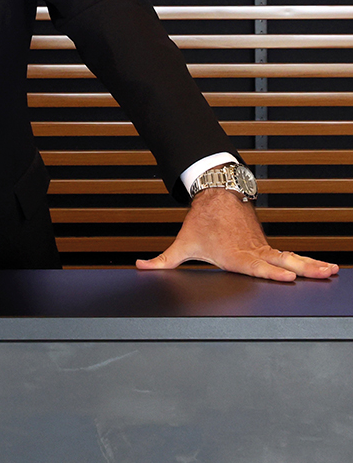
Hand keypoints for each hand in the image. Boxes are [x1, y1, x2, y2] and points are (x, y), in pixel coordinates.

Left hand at [136, 187, 338, 280]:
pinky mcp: (267, 245)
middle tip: (321, 273)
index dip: (271, 272)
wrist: (215, 195)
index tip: (288, 276)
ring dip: (311, 264)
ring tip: (331, 270)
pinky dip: (309, 260)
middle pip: (280, 262)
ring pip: (289, 257)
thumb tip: (140, 267)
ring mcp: (262, 247)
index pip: (255, 266)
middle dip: (302, 268)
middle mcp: (251, 251)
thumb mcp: (181, 243)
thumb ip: (162, 260)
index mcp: (233, 255)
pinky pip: (290, 254)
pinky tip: (325, 267)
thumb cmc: (201, 222)